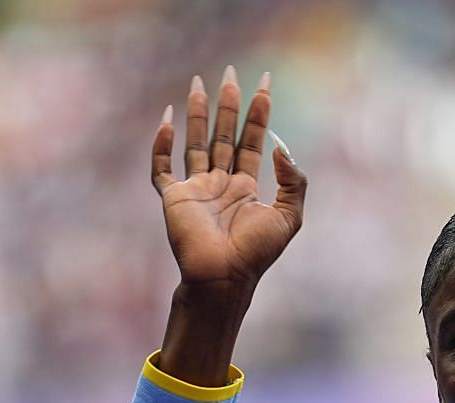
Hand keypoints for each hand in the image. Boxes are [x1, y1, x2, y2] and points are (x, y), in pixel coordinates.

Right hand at [151, 66, 305, 292]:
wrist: (223, 277)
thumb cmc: (256, 254)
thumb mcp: (289, 217)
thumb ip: (293, 182)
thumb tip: (281, 147)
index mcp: (247, 188)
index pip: (254, 141)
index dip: (260, 113)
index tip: (265, 85)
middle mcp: (221, 183)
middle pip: (224, 135)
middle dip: (228, 105)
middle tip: (231, 73)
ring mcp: (196, 189)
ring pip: (196, 142)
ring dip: (198, 114)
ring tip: (200, 83)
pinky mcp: (173, 198)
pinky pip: (163, 167)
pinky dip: (162, 144)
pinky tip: (168, 119)